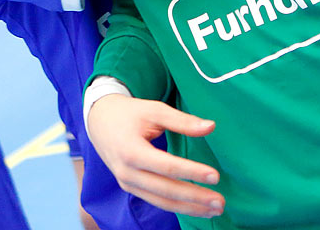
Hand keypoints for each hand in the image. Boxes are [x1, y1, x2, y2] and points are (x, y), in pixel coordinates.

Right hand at [86, 94, 221, 217]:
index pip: (167, 166)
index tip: (216, 176)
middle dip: (195, 198)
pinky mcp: (131, 188)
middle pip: (166, 190)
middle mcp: (127, 172)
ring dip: (189, 208)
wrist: (100, 122)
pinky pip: (156, 201)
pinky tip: (196, 207)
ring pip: (161, 202)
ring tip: (213, 209)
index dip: (192, 172)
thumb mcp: (154, 110)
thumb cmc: (129, 114)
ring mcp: (127, 183)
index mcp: (132, 150)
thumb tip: (210, 127)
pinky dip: (177, 206)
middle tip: (220, 202)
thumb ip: (182, 121)